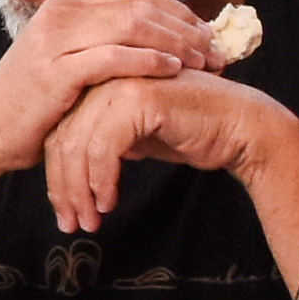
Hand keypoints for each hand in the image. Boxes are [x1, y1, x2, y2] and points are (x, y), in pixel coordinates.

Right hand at [0, 0, 221, 164]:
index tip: (206, 35)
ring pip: (132, 24)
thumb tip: (154, 46)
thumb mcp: (67, 64)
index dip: (178, 10)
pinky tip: (173, 69)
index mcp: (66, 8)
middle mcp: (61, 14)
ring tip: (204, 62)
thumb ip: (103, 47)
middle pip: (141, 4)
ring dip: (176, 42)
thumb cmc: (32, 106)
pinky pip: (114, 56)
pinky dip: (150, 59)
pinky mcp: (57, 70)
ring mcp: (56, 40)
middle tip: (217, 51)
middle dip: (187, 27)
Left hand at [43, 70, 286, 231]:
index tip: (65, 211)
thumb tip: (63, 170)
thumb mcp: (134, 136)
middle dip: (63, 188)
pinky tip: (109, 202)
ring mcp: (120, 83)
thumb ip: (98, 142)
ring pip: (77, 145)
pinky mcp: (139, 99)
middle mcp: (103, 76)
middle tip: (71, 224)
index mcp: (97, 80)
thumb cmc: (190, 132)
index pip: (58, 130)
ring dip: (80, 191)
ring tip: (91, 221)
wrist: (243, 128)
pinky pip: (103, 147)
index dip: (55, 174)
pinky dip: (101, 180)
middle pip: (61, 138)